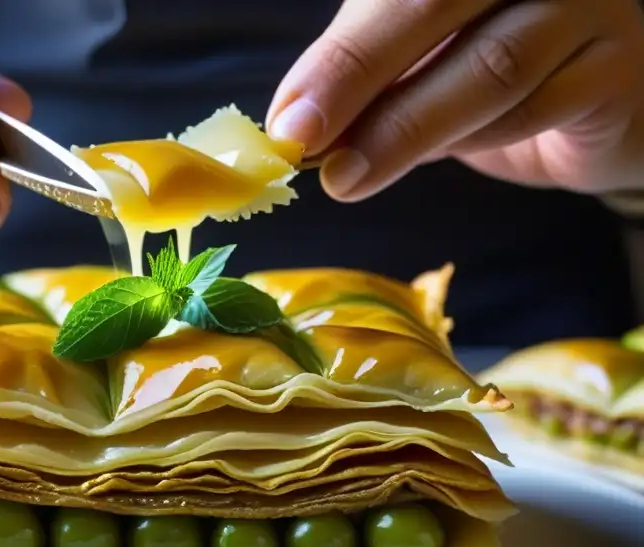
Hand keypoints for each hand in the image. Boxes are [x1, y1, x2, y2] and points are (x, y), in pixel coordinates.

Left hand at [267, 0, 643, 201]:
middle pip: (434, 2)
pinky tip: (442, 156)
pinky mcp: (618, 65)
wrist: (603, 98)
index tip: (287, 119)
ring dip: (407, 128)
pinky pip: (539, 108)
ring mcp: (588, 2)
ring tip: (347, 177)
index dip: (338, 53)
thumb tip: (299, 124)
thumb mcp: (422, 53)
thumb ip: (369, 71)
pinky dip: (477, 142)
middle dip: (356, 76)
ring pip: (491, 65)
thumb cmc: (496, 62)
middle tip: (302, 140)